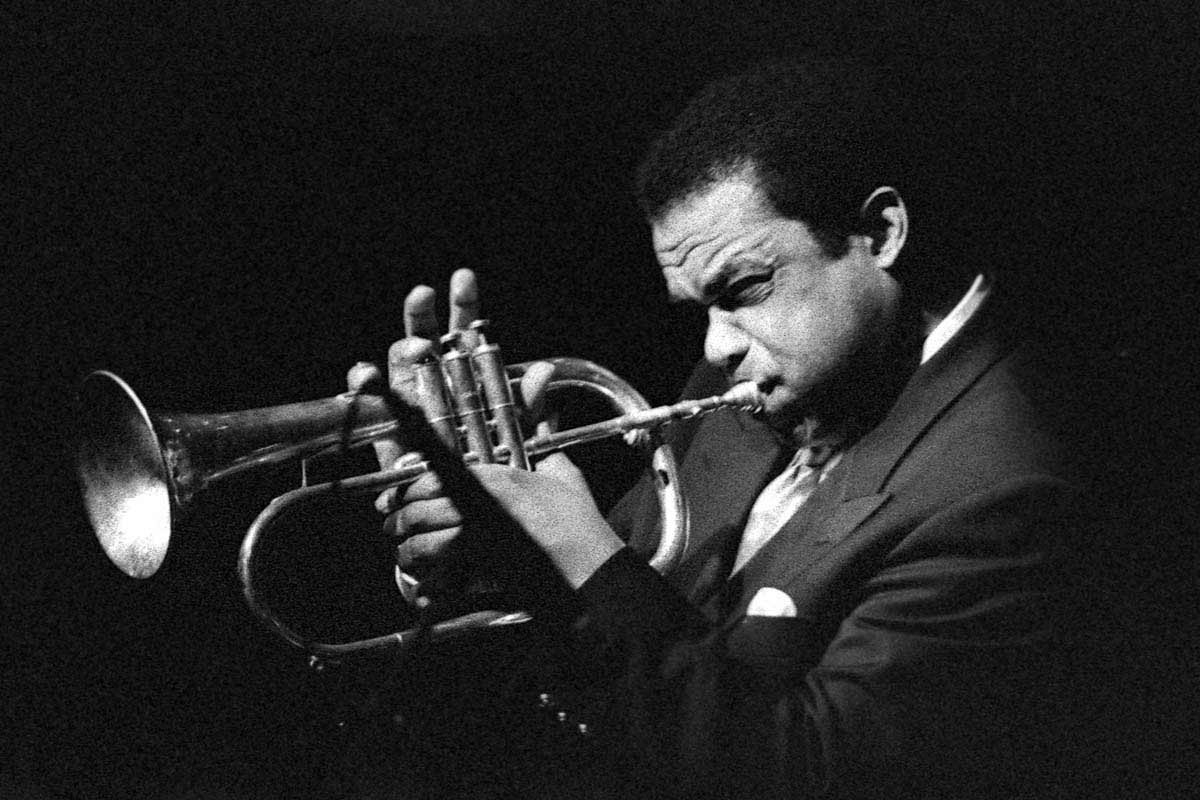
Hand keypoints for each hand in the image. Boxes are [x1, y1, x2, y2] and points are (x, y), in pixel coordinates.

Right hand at [347, 269, 556, 584]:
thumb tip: (545, 370)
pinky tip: (366, 371)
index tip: (465, 277)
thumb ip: (529, 408)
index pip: (466, 340)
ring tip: (415, 341)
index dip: (464, 308)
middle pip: (427, 347)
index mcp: (470, 389)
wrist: (472, 543)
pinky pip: (379, 413)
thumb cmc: (496, 491)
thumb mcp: (521, 447)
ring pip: (402, 373)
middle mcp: (438, 398)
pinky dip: (371, 390)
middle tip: (426, 293)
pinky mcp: (394, 447)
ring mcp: (413, 419)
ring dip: (405, 351)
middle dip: (424, 318)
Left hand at [397, 452, 623, 589]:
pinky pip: (435, 573)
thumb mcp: (561, 471)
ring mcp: (475, 538)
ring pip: (421, 542)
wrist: (587, 565)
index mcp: (493, 478)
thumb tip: (544, 398)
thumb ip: (542, 433)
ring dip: (407, 549)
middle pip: (418, 511)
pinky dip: (423, 578)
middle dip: (399, 520)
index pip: (431, 478)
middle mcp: (478, 505)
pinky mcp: (477, 570)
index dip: (408, 489)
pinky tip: (422, 583)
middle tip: (393, 527)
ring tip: (404, 554)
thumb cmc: (577, 521)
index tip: (398, 497)